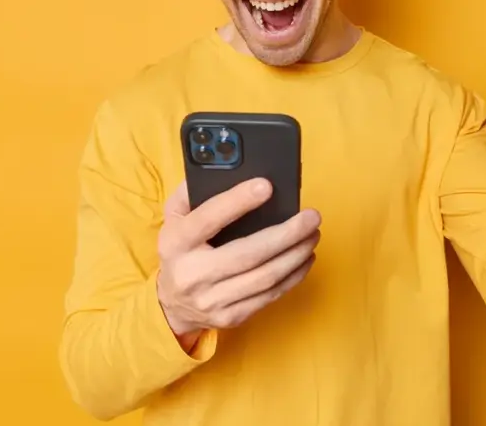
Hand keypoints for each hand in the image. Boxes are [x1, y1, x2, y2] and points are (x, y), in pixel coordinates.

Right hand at [155, 178, 320, 344]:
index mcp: (176, 243)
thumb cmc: (182, 249)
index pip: (208, 219)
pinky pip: (271, 296)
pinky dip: (294, 275)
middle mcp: (193, 274)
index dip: (237, 201)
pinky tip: (306, 257)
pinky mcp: (232, 317)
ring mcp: (213, 300)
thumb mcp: (174, 217)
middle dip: (286, 234)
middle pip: (248, 254)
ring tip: (313, 234)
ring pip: (265, 277)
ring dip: (297, 254)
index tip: (267, 186)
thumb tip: (224, 169)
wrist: (172, 304)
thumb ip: (191, 192)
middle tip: (311, 216)